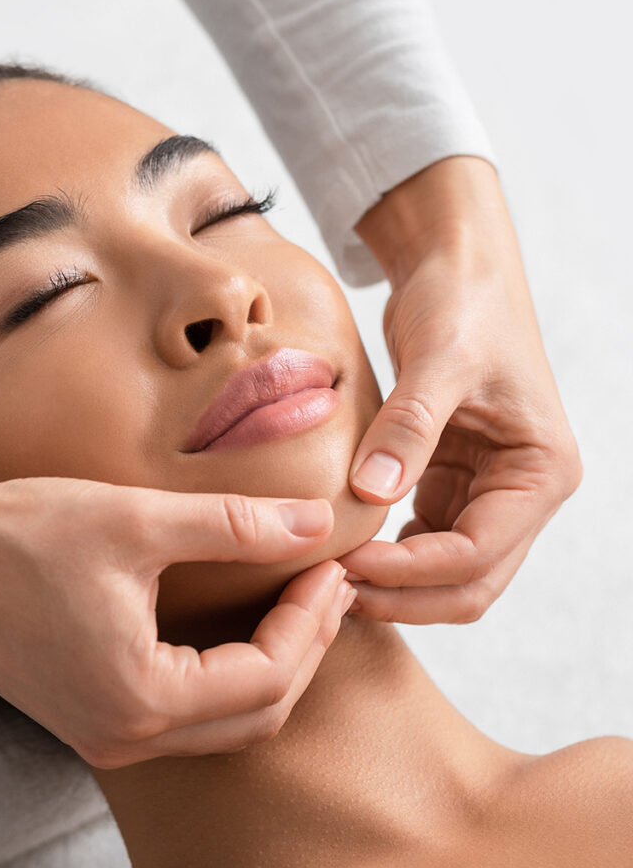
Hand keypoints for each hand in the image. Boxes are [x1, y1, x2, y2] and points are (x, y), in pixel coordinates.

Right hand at [0, 443, 353, 767]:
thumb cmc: (16, 536)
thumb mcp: (134, 521)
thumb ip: (233, 526)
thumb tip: (314, 523)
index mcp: (139, 699)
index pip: (267, 676)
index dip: (312, 621)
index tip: (333, 565)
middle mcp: (124, 738)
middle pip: (255, 714)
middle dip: (303, 649)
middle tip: (326, 585)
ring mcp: (103, 736)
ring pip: (223, 723)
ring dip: (270, 668)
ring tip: (295, 604)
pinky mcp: (88, 719)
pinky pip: (183, 718)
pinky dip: (226, 679)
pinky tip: (235, 628)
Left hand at [342, 156, 580, 622]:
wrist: (454, 270)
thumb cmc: (461, 303)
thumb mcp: (437, 358)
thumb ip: (409, 426)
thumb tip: (372, 493)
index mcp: (540, 472)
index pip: (477, 555)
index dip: (410, 572)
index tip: (345, 565)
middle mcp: (522, 494)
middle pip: (466, 584)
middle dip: (401, 596)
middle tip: (329, 590)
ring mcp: (486, 494)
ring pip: (443, 576)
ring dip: (391, 587)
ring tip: (326, 578)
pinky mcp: (449, 484)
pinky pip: (420, 543)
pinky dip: (385, 557)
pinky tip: (339, 552)